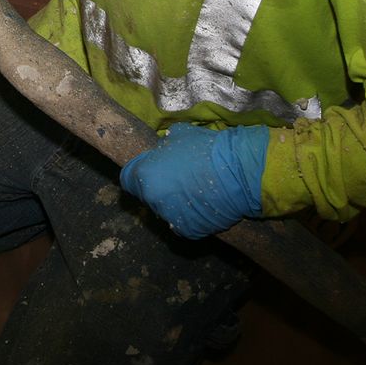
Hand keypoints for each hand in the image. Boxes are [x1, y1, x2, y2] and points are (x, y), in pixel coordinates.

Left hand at [119, 123, 268, 239]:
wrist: (238, 173)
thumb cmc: (206, 149)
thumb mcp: (180, 134)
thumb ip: (164, 144)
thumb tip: (163, 147)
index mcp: (144, 175)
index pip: (127, 179)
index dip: (139, 172)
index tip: (152, 168)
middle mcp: (152, 199)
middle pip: (147, 194)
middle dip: (158, 186)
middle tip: (178, 178)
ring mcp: (169, 218)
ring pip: (165, 210)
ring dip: (174, 202)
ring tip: (195, 191)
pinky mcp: (188, 230)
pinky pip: (183, 223)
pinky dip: (190, 215)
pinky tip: (203, 203)